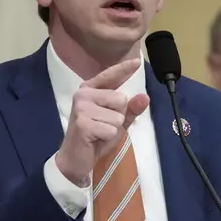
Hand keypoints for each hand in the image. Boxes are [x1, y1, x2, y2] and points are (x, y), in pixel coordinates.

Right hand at [55, 59, 149, 186]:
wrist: (75, 160)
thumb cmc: (96, 138)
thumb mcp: (117, 122)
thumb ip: (130, 109)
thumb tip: (145, 97)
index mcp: (90, 90)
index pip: (110, 76)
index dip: (124, 69)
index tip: (137, 60)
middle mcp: (83, 94)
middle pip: (121, 98)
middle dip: (118, 116)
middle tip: (103, 126)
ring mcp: (81, 107)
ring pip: (117, 115)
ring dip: (113, 129)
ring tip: (98, 133)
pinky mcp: (83, 122)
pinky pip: (112, 129)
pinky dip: (108, 137)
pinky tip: (95, 139)